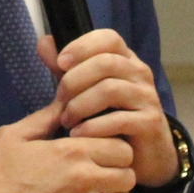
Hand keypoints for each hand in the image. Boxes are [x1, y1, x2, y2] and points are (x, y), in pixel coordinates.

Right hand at [0, 101, 135, 192]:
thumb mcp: (14, 136)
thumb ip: (45, 118)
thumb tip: (67, 100)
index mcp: (73, 152)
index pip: (122, 148)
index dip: (115, 151)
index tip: (101, 156)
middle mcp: (87, 179)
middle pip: (128, 176)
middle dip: (117, 175)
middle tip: (101, 178)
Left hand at [40, 31, 178, 187]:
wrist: (143, 153)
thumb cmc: (111, 117)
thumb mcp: (86, 90)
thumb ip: (67, 68)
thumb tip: (44, 43)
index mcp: (125, 60)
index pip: (109, 38)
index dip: (82, 46)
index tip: (60, 63)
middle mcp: (140, 73)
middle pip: (105, 63)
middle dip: (74, 81)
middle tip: (58, 101)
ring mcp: (147, 97)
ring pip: (110, 89)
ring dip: (80, 105)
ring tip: (66, 121)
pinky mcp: (149, 123)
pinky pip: (118, 120)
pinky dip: (92, 127)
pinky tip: (78, 135)